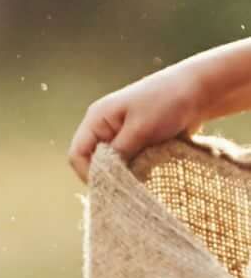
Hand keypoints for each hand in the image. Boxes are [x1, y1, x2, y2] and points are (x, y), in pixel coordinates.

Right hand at [71, 64, 211, 181]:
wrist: (201, 90)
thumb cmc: (167, 102)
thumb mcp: (140, 129)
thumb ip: (119, 152)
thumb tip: (106, 177)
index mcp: (97, 119)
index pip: (77, 154)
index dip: (89, 173)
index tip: (113, 187)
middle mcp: (105, 127)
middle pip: (94, 161)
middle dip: (111, 175)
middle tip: (132, 186)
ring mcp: (122, 134)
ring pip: (115, 163)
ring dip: (128, 172)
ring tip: (146, 177)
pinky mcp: (139, 140)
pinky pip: (131, 161)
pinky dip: (141, 168)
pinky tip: (155, 171)